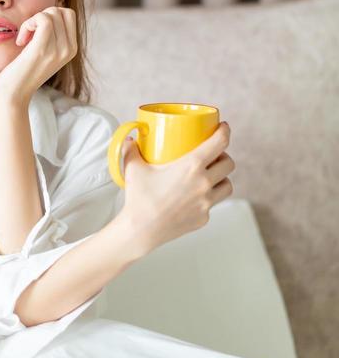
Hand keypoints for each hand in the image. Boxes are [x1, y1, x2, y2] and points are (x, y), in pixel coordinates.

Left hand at [0, 6, 77, 104]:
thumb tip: (53, 10)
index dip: (50, 15)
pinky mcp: (42, 50)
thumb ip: (53, 35)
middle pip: (60, 11)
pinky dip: (28, 24)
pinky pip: (43, 20)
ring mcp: (58, 50)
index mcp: (71, 49)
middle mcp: (69, 50)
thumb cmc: (24, 70)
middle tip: (29, 34)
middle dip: (41, 15)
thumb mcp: (45, 51)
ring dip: (32, 20)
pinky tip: (21, 40)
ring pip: (51, 14)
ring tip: (24, 38)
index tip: (36, 32)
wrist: (14, 94)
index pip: (69, 14)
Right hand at [119, 121, 235, 254]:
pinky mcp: (204, 217)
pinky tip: (197, 196)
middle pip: (228, 163)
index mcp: (192, 166)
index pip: (219, 143)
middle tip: (212, 154)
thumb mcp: (134, 168)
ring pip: (227, 185)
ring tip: (211, 175)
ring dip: (222, 177)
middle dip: (223, 156)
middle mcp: (204, 183)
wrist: (141, 230)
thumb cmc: (139, 198)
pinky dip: (208, 197)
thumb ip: (131, 150)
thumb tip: (130, 139)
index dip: (224, 132)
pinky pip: (213, 203)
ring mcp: (206, 202)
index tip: (223, 127)